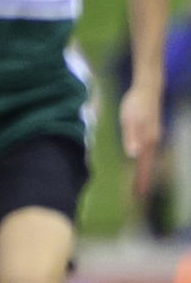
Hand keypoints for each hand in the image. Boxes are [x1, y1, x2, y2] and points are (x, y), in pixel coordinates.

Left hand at [120, 81, 162, 199]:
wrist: (148, 88)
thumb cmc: (136, 103)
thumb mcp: (129, 120)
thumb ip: (131, 137)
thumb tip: (133, 154)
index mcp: (148, 140)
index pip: (144, 165)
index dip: (142, 180)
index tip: (140, 194)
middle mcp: (153, 141)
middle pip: (148, 164)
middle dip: (143, 179)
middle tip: (138, 194)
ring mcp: (154, 136)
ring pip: (149, 158)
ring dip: (144, 170)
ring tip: (139, 182)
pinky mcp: (151, 131)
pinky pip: (148, 150)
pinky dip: (144, 160)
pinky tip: (140, 161)